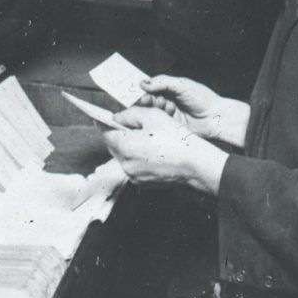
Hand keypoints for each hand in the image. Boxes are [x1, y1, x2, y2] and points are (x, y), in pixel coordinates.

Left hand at [103, 105, 226, 194]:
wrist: (195, 164)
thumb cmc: (176, 139)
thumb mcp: (152, 116)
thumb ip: (130, 114)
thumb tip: (117, 117)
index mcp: (125, 147)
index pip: (105, 133)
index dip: (105, 123)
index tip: (102, 116)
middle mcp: (126, 165)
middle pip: (113, 146)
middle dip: (118, 134)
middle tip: (128, 124)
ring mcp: (134, 176)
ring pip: (124, 157)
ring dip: (129, 146)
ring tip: (145, 137)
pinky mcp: (143, 183)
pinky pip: (133, 166)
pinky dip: (138, 158)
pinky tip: (151, 150)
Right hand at [133, 76, 249, 147]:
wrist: (216, 119)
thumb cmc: (203, 99)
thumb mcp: (182, 85)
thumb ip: (163, 82)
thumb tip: (143, 83)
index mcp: (169, 88)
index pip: (150, 87)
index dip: (142, 89)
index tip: (138, 92)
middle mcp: (167, 100)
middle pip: (147, 100)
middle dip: (146, 100)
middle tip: (146, 101)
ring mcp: (167, 114)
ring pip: (151, 112)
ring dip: (154, 109)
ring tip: (165, 107)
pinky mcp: (169, 126)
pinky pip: (157, 123)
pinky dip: (157, 120)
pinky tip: (164, 117)